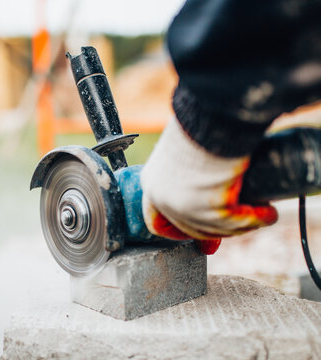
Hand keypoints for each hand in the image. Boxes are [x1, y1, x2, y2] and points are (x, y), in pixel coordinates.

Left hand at [141, 118, 277, 252]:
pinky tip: (268, 213)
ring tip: (262, 213)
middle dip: (218, 230)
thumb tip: (208, 189)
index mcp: (151, 185)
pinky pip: (236, 222)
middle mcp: (162, 200)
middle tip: (242, 222)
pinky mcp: (206, 209)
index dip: (179, 231)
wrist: (211, 119)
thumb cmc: (200, 127)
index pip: (157, 222)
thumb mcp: (184, 155)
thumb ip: (187, 175)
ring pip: (215, 228)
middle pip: (190, 229)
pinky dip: (257, 218)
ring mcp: (182, 207)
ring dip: (242, 224)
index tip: (199, 236)